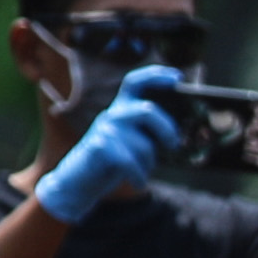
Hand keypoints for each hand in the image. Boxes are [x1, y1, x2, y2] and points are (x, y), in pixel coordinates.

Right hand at [41, 66, 189, 226]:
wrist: (79, 182)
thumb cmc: (112, 163)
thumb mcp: (133, 143)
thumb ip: (149, 133)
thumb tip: (179, 136)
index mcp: (121, 110)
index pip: (135, 82)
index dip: (156, 75)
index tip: (177, 77)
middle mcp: (112, 115)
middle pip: (147, 111)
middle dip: (167, 129)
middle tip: (173, 145)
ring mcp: (104, 130)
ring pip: (143, 144)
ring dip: (149, 163)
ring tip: (141, 171)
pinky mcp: (99, 147)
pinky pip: (131, 162)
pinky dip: (139, 176)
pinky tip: (138, 183)